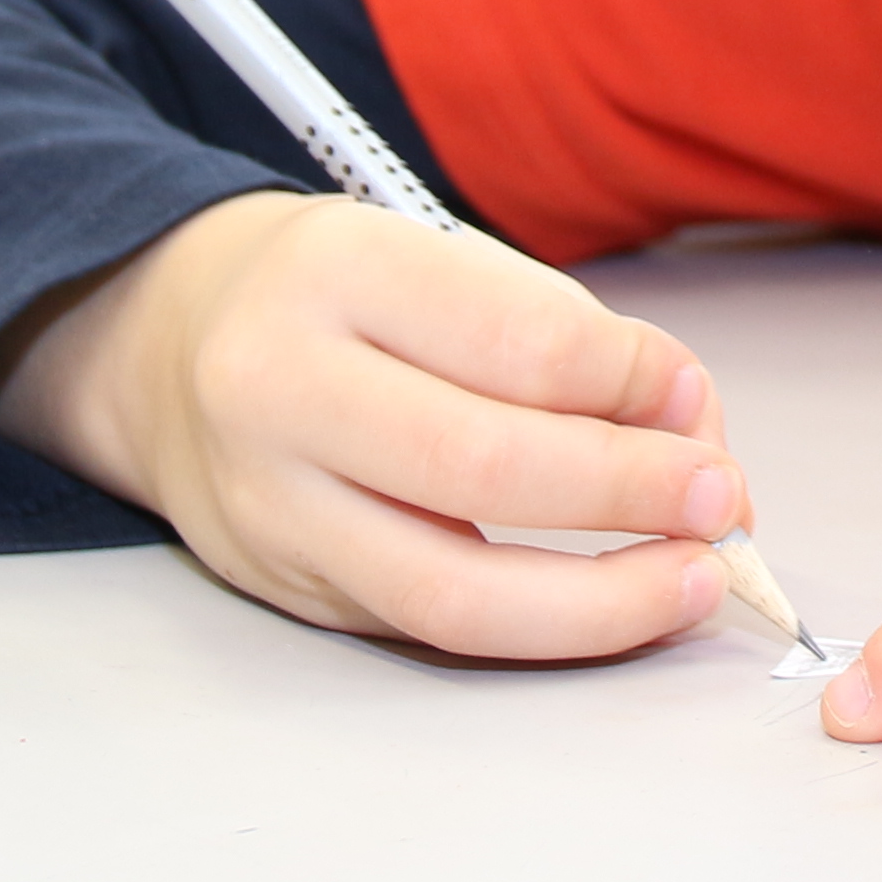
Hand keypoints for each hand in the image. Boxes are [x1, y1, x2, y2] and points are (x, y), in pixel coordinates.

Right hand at [0, 191, 751, 657]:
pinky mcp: (284, 588)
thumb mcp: (432, 254)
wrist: (162, 343)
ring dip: (599, 603)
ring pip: (451, 593)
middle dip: (628, 494)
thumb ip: (556, 333)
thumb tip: (686, 426)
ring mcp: (271, 506)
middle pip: (482, 470)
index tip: (693, 399)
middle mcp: (281, 390)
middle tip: (719, 499)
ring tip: (689, 582)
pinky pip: (430, 627)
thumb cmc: (336, 293)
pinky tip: (609, 603)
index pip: (513, 343)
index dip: (630, 383)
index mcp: (335, 273)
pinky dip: (540, 625)